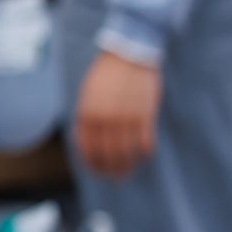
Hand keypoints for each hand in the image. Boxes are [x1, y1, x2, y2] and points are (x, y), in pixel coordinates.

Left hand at [74, 49, 162, 178]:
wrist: (129, 54)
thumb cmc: (107, 73)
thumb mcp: (88, 93)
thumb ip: (87, 116)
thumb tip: (86, 140)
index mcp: (87, 112)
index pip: (86, 147)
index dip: (91, 163)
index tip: (96, 171)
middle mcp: (104, 119)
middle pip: (106, 154)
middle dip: (109, 169)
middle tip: (114, 178)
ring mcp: (125, 118)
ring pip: (126, 152)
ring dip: (127, 166)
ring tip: (127, 173)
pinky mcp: (145, 116)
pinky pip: (145, 143)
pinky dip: (144, 152)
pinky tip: (143, 155)